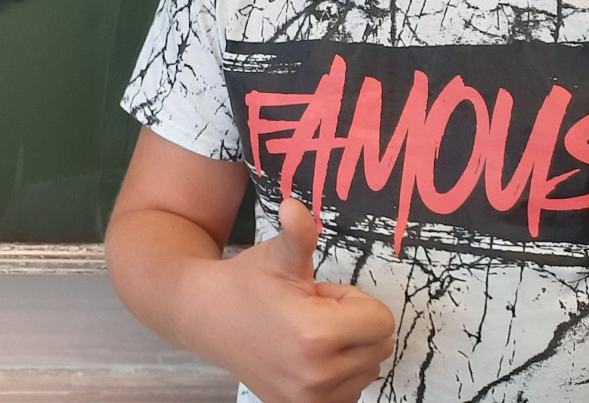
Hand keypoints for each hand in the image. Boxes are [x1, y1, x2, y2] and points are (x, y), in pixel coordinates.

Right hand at [225, 198, 395, 402]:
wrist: (207, 318)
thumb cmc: (247, 283)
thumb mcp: (277, 255)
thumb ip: (298, 233)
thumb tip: (295, 206)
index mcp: (315, 335)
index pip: (381, 321)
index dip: (352, 301)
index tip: (319, 296)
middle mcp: (317, 376)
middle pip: (379, 345)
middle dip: (353, 323)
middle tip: (311, 311)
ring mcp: (310, 401)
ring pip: (368, 368)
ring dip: (347, 348)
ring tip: (305, 333)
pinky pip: (351, 390)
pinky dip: (339, 372)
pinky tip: (306, 356)